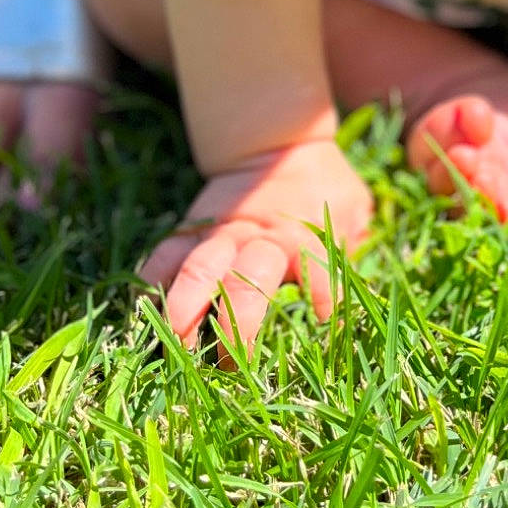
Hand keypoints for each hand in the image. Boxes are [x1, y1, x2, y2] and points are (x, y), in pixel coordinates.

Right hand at [139, 139, 373, 354]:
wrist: (278, 141)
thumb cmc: (323, 186)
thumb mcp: (352, 207)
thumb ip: (357, 245)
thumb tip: (364, 297)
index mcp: (304, 236)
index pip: (319, 268)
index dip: (326, 295)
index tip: (328, 322)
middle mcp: (260, 238)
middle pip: (246, 280)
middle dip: (236, 326)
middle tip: (229, 366)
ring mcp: (221, 234)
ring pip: (196, 268)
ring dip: (184, 309)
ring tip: (175, 346)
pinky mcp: (192, 230)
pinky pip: (164, 256)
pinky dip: (151, 284)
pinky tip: (143, 314)